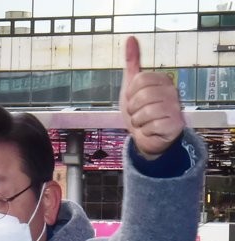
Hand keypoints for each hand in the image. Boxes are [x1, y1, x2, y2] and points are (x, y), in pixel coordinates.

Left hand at [120, 37, 183, 158]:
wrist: (146, 137)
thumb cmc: (139, 110)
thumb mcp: (131, 86)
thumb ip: (132, 63)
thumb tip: (130, 39)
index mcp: (162, 80)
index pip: (139, 79)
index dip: (130, 92)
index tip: (133, 98)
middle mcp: (172, 92)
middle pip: (142, 95)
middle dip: (132, 108)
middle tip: (137, 112)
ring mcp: (175, 108)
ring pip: (145, 112)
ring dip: (137, 120)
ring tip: (143, 121)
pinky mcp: (175, 125)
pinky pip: (151, 126)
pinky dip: (145, 130)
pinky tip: (150, 129)